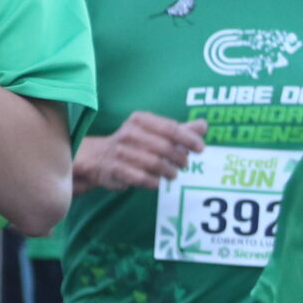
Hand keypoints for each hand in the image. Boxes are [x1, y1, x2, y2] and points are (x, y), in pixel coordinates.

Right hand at [75, 113, 208, 190]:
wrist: (99, 157)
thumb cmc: (134, 143)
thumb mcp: (155, 132)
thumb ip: (180, 130)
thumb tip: (204, 125)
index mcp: (140, 120)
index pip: (170, 128)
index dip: (189, 139)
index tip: (201, 149)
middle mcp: (129, 132)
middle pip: (165, 147)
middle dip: (180, 158)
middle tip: (185, 164)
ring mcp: (121, 151)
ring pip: (155, 164)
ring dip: (169, 172)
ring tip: (173, 174)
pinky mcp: (116, 169)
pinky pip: (143, 178)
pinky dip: (154, 182)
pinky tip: (157, 181)